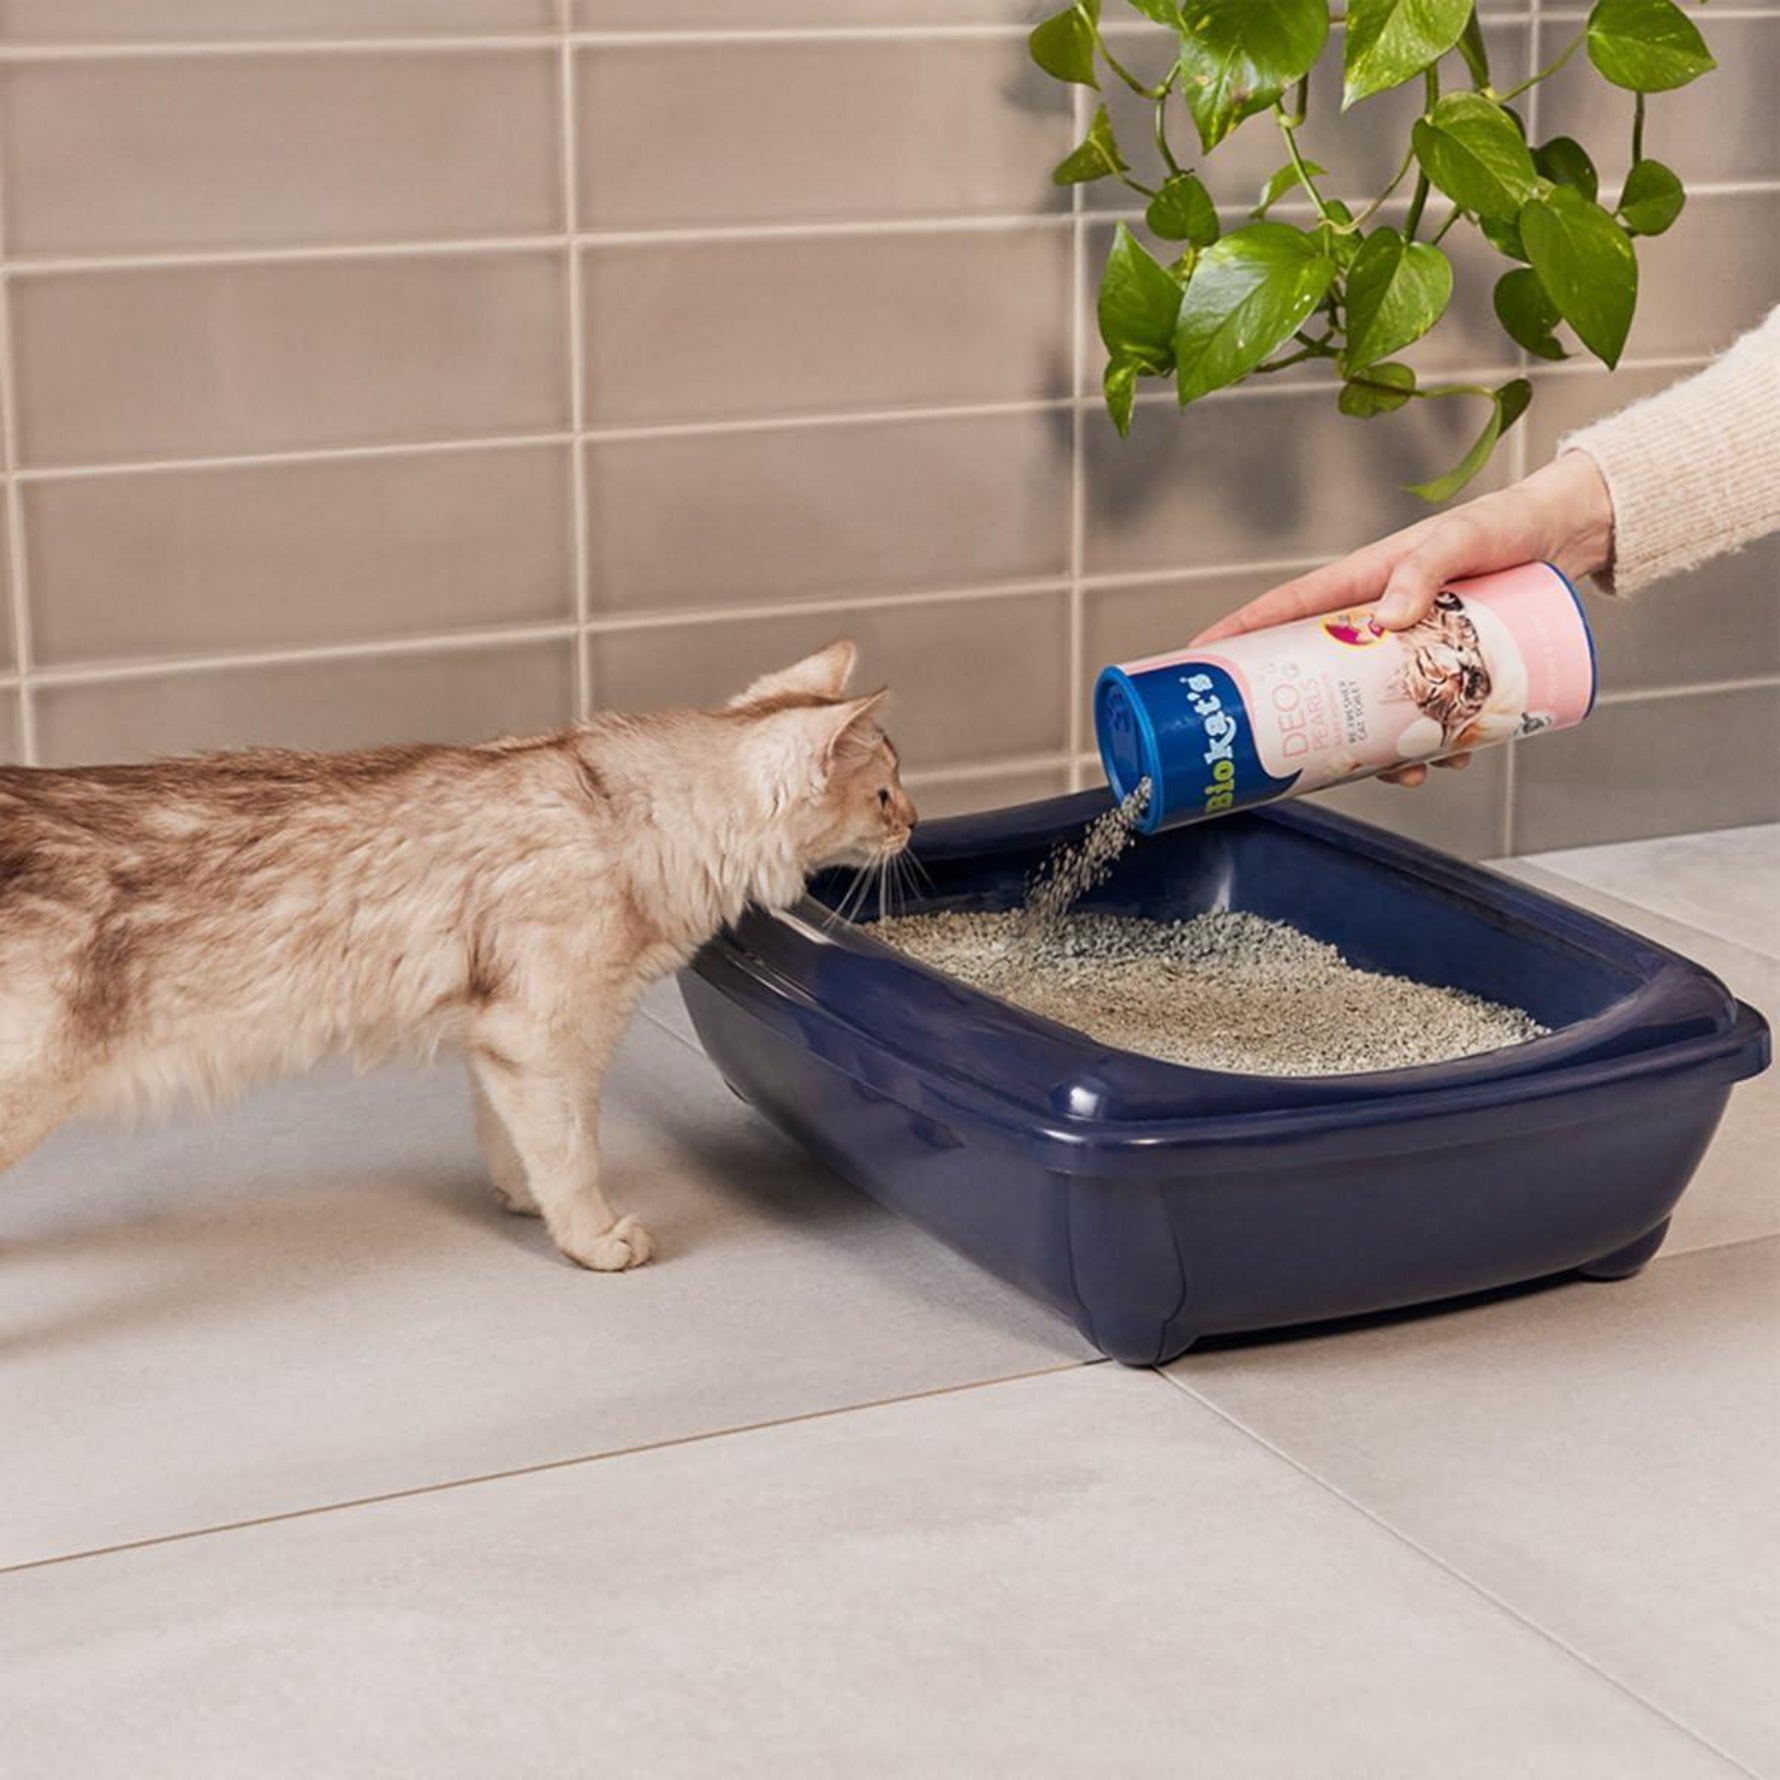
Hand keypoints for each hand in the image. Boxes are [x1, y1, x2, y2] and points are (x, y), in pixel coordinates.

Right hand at [1192, 451, 1613, 785]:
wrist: (1568, 534)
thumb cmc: (1508, 523)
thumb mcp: (1462, 537)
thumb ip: (1422, 569)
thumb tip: (1385, 617)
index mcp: (1360, 582)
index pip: (1284, 611)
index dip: (1238, 636)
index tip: (1199, 661)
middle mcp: (1376, 621)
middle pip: (1322, 676)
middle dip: (1309, 719)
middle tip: (1299, 753)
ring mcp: (1410, 648)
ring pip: (1375, 708)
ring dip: (1382, 748)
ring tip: (1408, 771)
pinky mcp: (1446, 665)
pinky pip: (1426, 714)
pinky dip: (1434, 743)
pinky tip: (1454, 758)